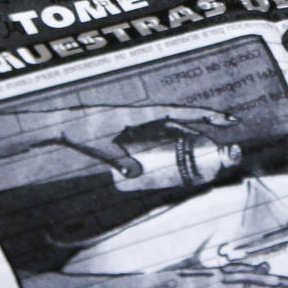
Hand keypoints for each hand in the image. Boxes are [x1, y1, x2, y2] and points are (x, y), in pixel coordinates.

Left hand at [0, 104, 238, 188]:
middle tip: (227, 127)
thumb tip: (137, 174)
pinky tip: (178, 147)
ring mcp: (136, 120)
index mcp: (139, 113)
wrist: (59, 124)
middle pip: (179, 117)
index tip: (223, 118)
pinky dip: (172, 136)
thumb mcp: (100, 147)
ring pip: (170, 124)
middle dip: (203, 121)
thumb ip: (119, 159)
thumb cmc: (79, 131)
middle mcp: (141, 114)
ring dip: (189, 130)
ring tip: (209, 141)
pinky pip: (158, 131)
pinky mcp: (129, 128)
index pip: (177, 113)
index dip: (202, 115)